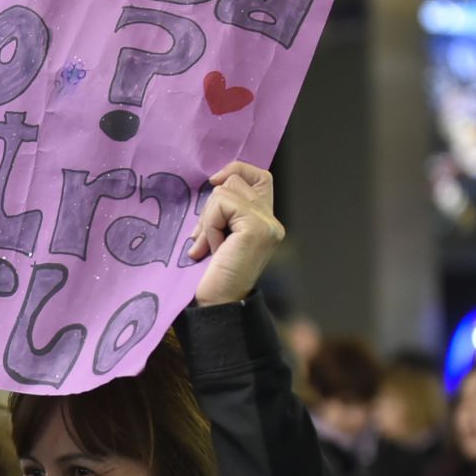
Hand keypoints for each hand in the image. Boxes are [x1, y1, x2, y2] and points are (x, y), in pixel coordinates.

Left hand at [188, 163, 284, 306]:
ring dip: (208, 219)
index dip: (236, 170)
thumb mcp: (217, 234)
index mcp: (265, 222)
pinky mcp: (257, 228)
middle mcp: (272, 222)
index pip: (259, 177)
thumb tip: (214, 183)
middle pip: (236, 180)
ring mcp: (268, 224)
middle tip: (203, 237)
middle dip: (211, 205)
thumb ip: (223, 210)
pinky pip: (223, 204)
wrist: (214, 305)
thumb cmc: (210, 275)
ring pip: (226, 190)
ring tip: (208, 247)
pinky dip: (210, 225)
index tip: (213, 182)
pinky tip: (212, 249)